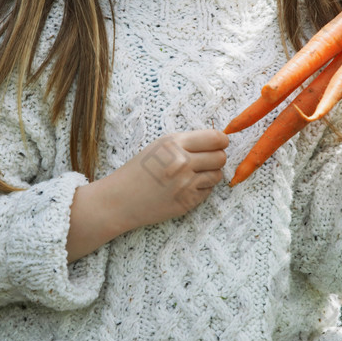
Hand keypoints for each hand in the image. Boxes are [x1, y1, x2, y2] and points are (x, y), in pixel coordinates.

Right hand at [114, 129, 229, 230]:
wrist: (120, 200)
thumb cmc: (138, 171)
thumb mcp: (158, 147)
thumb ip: (186, 142)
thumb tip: (217, 140)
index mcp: (173, 144)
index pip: (215, 138)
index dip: (221, 141)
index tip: (220, 144)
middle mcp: (182, 162)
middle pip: (220, 157)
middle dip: (216, 158)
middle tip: (205, 161)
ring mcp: (186, 184)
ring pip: (217, 175)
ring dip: (209, 174)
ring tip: (192, 175)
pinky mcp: (188, 201)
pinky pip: (208, 191)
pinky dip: (201, 189)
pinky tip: (184, 188)